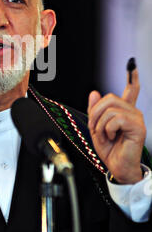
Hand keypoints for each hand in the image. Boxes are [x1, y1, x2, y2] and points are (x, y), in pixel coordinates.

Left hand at [87, 67, 145, 183]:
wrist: (117, 167)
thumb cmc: (110, 150)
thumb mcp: (96, 127)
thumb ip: (95, 110)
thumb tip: (94, 93)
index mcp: (123, 111)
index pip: (131, 89)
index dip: (132, 76)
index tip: (132, 64)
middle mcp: (132, 112)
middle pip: (109, 98)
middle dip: (95, 114)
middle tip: (96, 128)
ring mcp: (136, 119)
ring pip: (110, 109)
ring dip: (100, 125)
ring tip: (105, 136)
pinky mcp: (138, 127)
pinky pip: (115, 119)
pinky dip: (107, 129)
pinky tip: (112, 137)